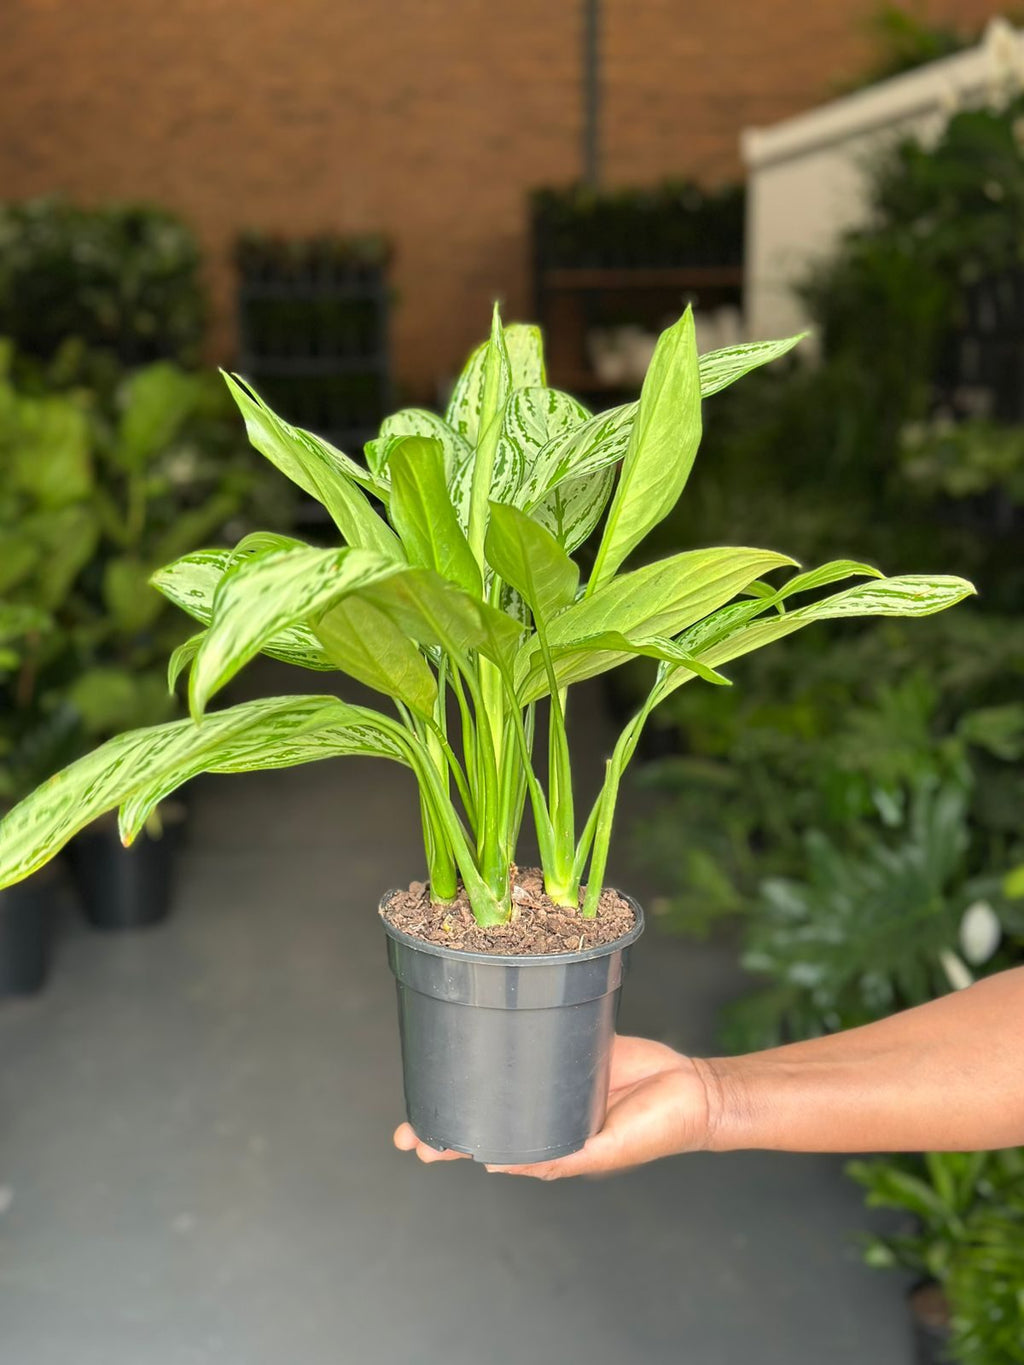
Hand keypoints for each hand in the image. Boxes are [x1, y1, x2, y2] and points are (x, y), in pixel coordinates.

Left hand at [393, 1034, 712, 1178]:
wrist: (694, 1090)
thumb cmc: (656, 1129)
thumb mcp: (606, 1149)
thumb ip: (560, 1158)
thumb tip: (499, 1164)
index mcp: (550, 1142)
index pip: (491, 1147)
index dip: (452, 1146)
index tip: (416, 1143)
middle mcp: (545, 1110)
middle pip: (486, 1112)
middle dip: (445, 1116)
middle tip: (405, 1124)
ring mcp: (554, 1075)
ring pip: (501, 1074)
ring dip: (466, 1076)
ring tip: (428, 1072)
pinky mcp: (569, 1042)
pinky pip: (532, 1036)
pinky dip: (504, 1033)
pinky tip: (480, 1024)